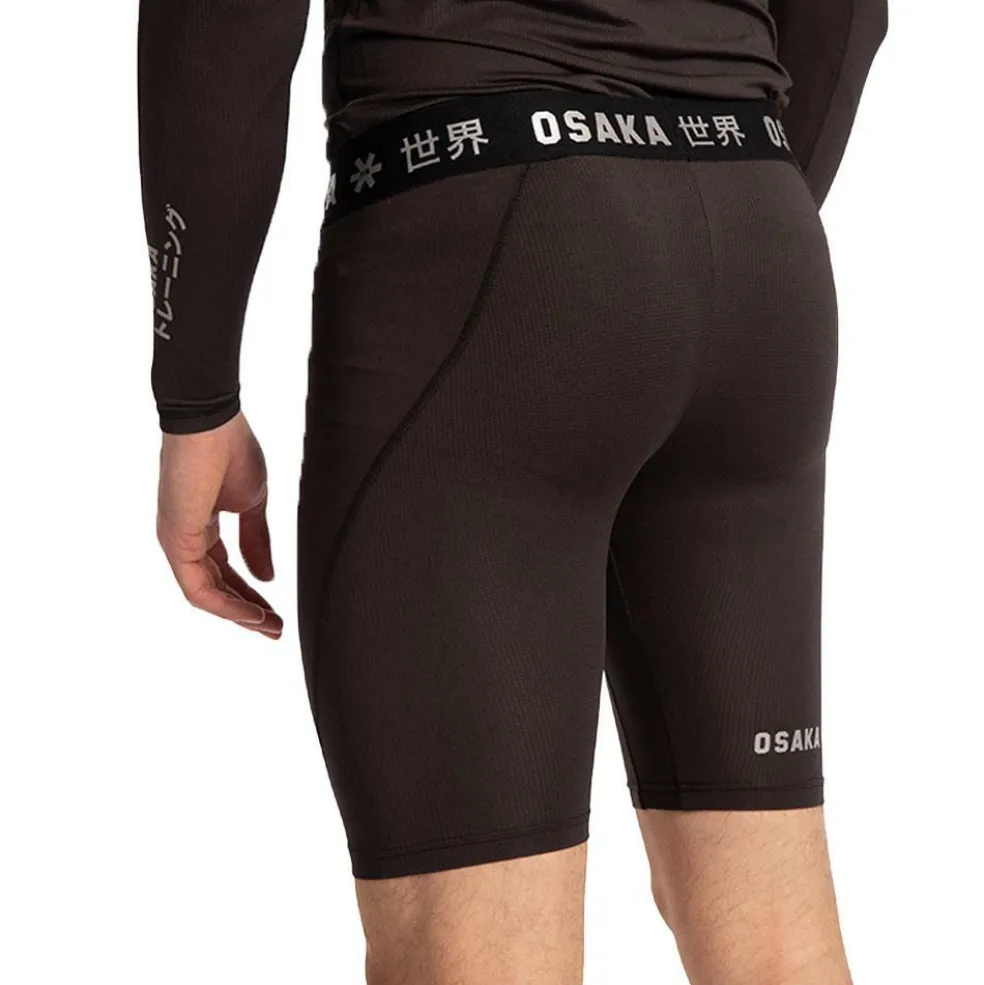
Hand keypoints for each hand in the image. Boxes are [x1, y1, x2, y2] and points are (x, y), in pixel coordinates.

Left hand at [157, 411, 282, 638]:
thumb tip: (267, 575)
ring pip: (206, 594)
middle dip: (247, 612)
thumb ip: (258, 541)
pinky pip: (198, 588)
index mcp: (201, 526)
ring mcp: (176, 541)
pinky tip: (251, 614)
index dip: (251, 594)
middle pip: (215, 588)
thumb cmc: (232, 450)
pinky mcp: (176, 542)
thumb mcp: (253, 504)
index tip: (277, 612)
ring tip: (269, 627)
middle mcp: (184, 538)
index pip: (225, 571)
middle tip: (275, 629)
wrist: (214, 423)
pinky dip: (226, 605)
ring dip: (238, 615)